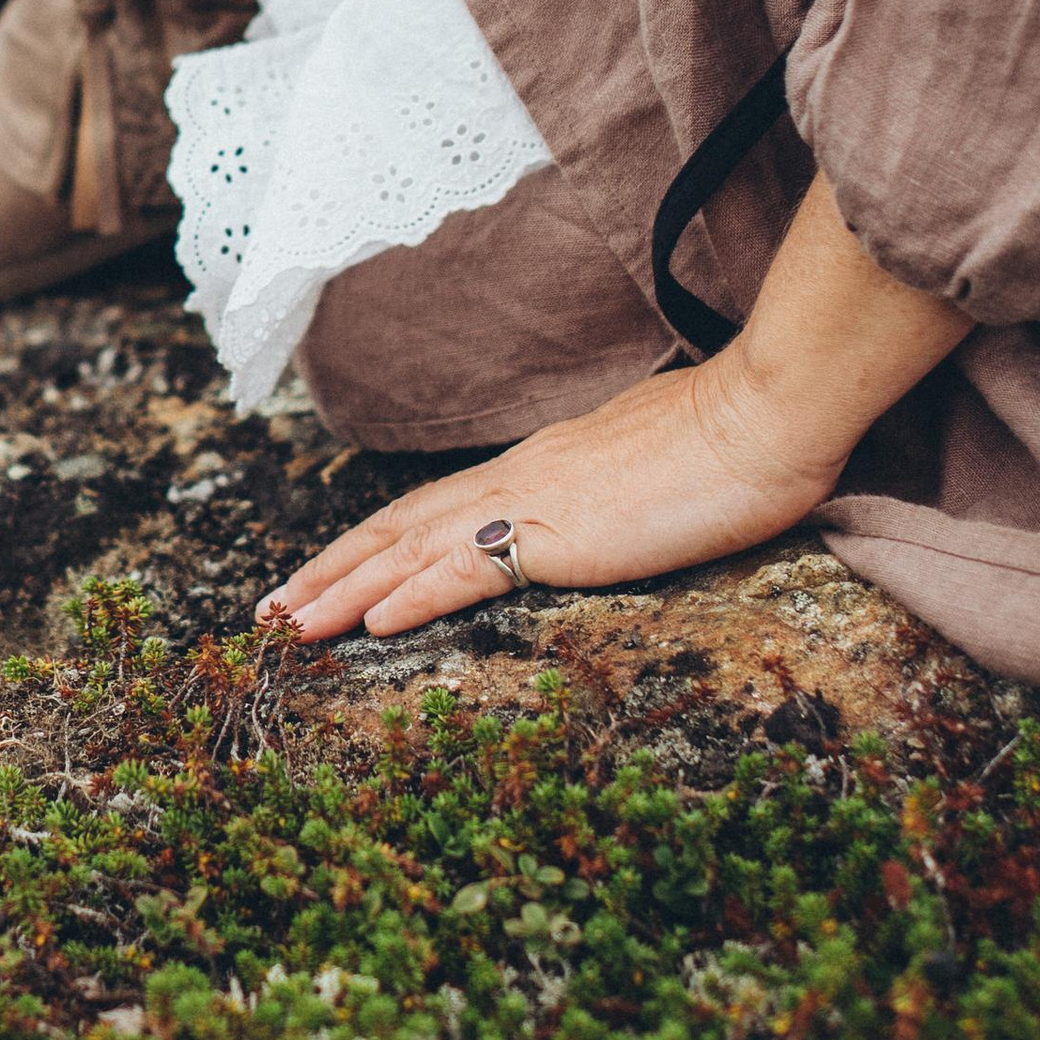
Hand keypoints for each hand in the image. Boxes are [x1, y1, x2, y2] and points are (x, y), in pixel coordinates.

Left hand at [258, 171, 972, 645]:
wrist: (771, 412)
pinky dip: (408, 597)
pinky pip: (465, 570)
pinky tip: (366, 626)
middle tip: (269, 610)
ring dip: (340, 589)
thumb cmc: (738, 440)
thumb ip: (616, 489)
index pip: (435, 508)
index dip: (373, 542)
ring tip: (284, 627)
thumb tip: (608, 507)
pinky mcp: (560, 534)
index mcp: (542, 464)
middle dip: (329, 569)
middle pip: (398, 524)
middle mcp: (520, 476)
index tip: (327, 574)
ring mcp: (534, 502)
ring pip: (408, 549)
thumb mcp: (657, 468)